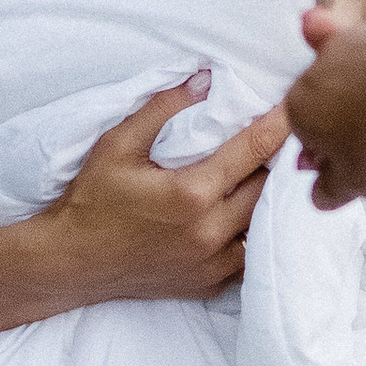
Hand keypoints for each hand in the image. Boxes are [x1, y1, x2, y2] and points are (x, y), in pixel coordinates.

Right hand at [29, 70, 290, 300]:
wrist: (70, 264)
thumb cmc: (90, 201)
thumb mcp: (117, 145)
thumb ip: (163, 109)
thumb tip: (205, 80)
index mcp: (190, 194)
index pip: (253, 151)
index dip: (278, 125)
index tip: (295, 106)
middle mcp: (209, 232)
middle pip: (267, 188)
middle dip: (277, 161)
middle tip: (287, 137)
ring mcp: (212, 264)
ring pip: (263, 225)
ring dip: (268, 199)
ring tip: (271, 174)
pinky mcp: (210, 284)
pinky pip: (250, 256)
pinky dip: (254, 233)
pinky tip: (250, 214)